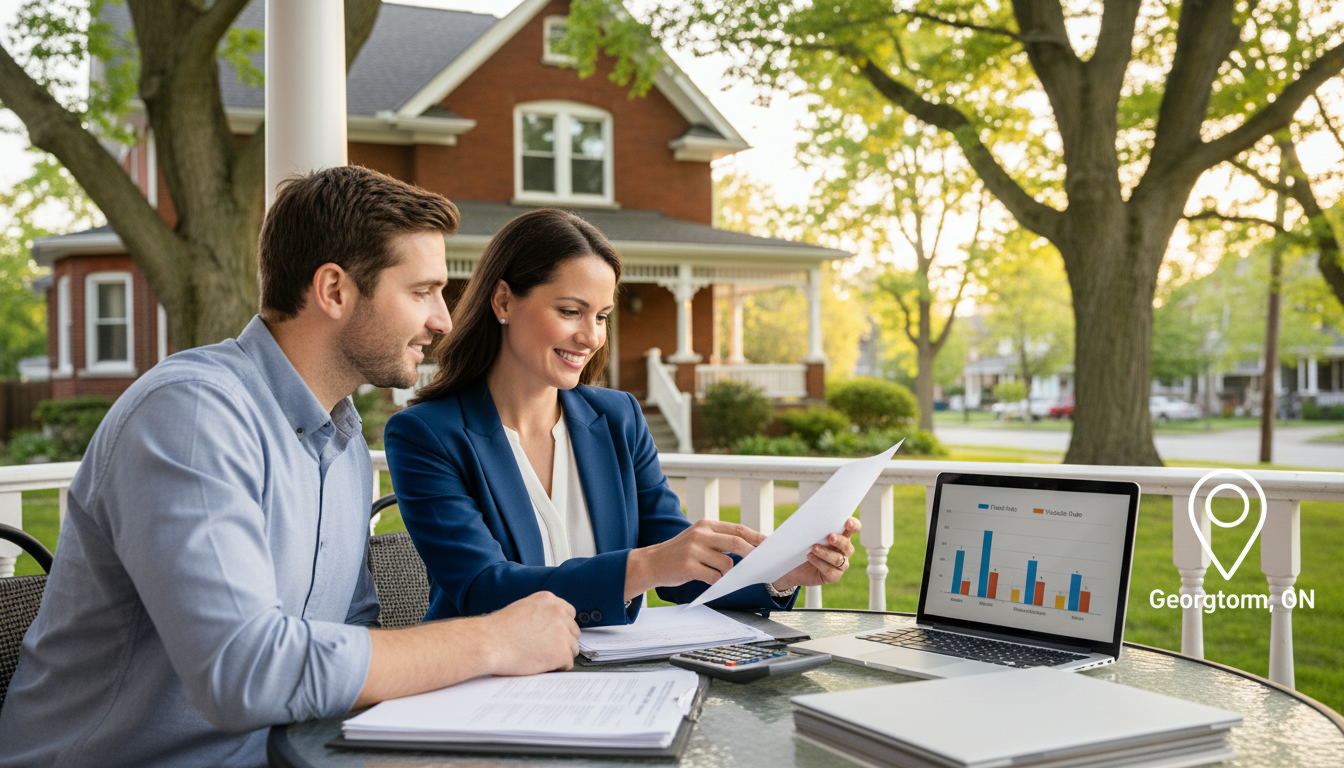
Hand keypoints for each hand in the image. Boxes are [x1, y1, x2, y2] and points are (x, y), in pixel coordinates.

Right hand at [480, 591, 579, 675]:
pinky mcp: (562, 652)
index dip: (561, 627)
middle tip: (545, 650)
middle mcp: (558, 613)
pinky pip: (568, 664)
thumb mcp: (521, 609)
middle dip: (562, 642)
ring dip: (560, 655)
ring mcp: (562, 632)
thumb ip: (540, 614)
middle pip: (573, 631)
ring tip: (540, 658)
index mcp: (548, 600)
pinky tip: (541, 665)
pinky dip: (556, 668)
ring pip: (573, 648)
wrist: (488, 643)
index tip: (554, 636)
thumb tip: (550, 628)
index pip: (569, 614)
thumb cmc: (497, 630)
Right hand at [625, 519, 766, 598]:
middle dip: (752, 554)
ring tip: (720, 575)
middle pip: (737, 543)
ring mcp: (694, 550)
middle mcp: (700, 534)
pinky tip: (711, 581)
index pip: (738, 529)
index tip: (769, 544)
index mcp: (705, 525)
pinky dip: (717, 581)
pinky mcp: (688, 566)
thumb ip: (719, 539)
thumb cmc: (679, 553)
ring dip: (729, 573)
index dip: (756, 537)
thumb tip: (748, 547)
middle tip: (759, 563)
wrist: (651, 563)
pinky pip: (713, 577)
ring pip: (727, 563)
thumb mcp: (698, 538)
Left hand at [772, 517, 859, 591]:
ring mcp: (837, 564)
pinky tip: (810, 558)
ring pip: (841, 558)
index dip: (853, 524)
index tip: (847, 520)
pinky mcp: (831, 576)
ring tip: (813, 548)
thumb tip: (738, 527)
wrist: (782, 571)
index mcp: (834, 533)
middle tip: (829, 535)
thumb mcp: (776, 539)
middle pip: (848, 544)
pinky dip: (822, 564)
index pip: (851, 527)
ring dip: (828, 553)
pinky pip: (833, 571)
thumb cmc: (786, 549)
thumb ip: (764, 533)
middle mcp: (840, 549)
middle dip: (841, 539)